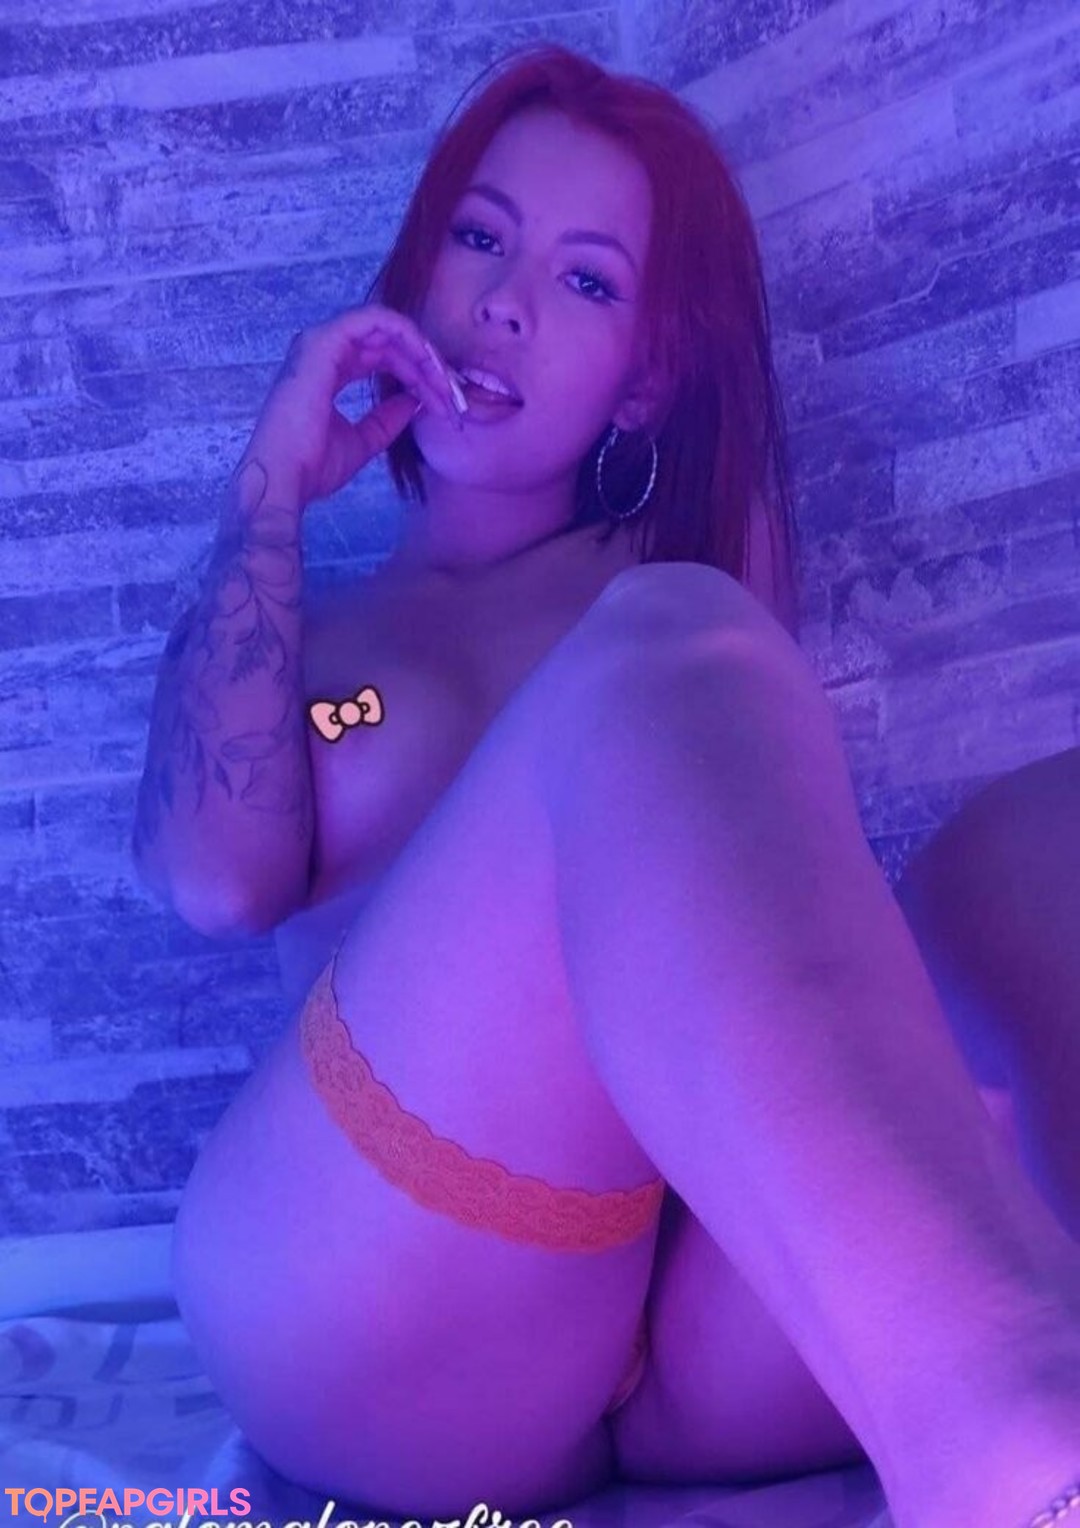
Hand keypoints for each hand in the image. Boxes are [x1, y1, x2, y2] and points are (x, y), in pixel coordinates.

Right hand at [241, 304, 464, 506]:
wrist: (286, 479)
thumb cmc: (313, 466)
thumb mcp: (364, 441)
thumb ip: (387, 419)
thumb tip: (414, 402)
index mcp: (329, 370)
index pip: (382, 357)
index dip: (418, 374)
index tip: (445, 402)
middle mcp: (324, 350)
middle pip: (390, 342)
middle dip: (428, 366)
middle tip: (454, 397)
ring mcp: (322, 342)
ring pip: (388, 328)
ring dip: (423, 353)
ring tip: (445, 384)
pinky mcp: (325, 342)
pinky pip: (376, 321)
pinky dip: (408, 338)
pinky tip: (428, 365)